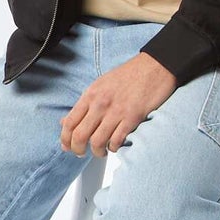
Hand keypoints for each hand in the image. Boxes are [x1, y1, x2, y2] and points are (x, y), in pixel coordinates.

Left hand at [60, 52, 177, 156]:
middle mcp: (100, 104)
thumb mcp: (100, 85)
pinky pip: (117, 141)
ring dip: (97, 152)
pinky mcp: (132, 118)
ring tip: (101, 151)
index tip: (67, 146)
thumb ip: (84, 104)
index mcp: (91, 95)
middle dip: (77, 149)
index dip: (65, 139)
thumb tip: (65, 122)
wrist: (155, 66)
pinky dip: (113, 148)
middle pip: (79, 135)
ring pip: (97, 142)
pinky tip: (115, 145)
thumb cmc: (129, 75)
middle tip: (82, 153)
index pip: (69, 122)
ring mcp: (116, 111)